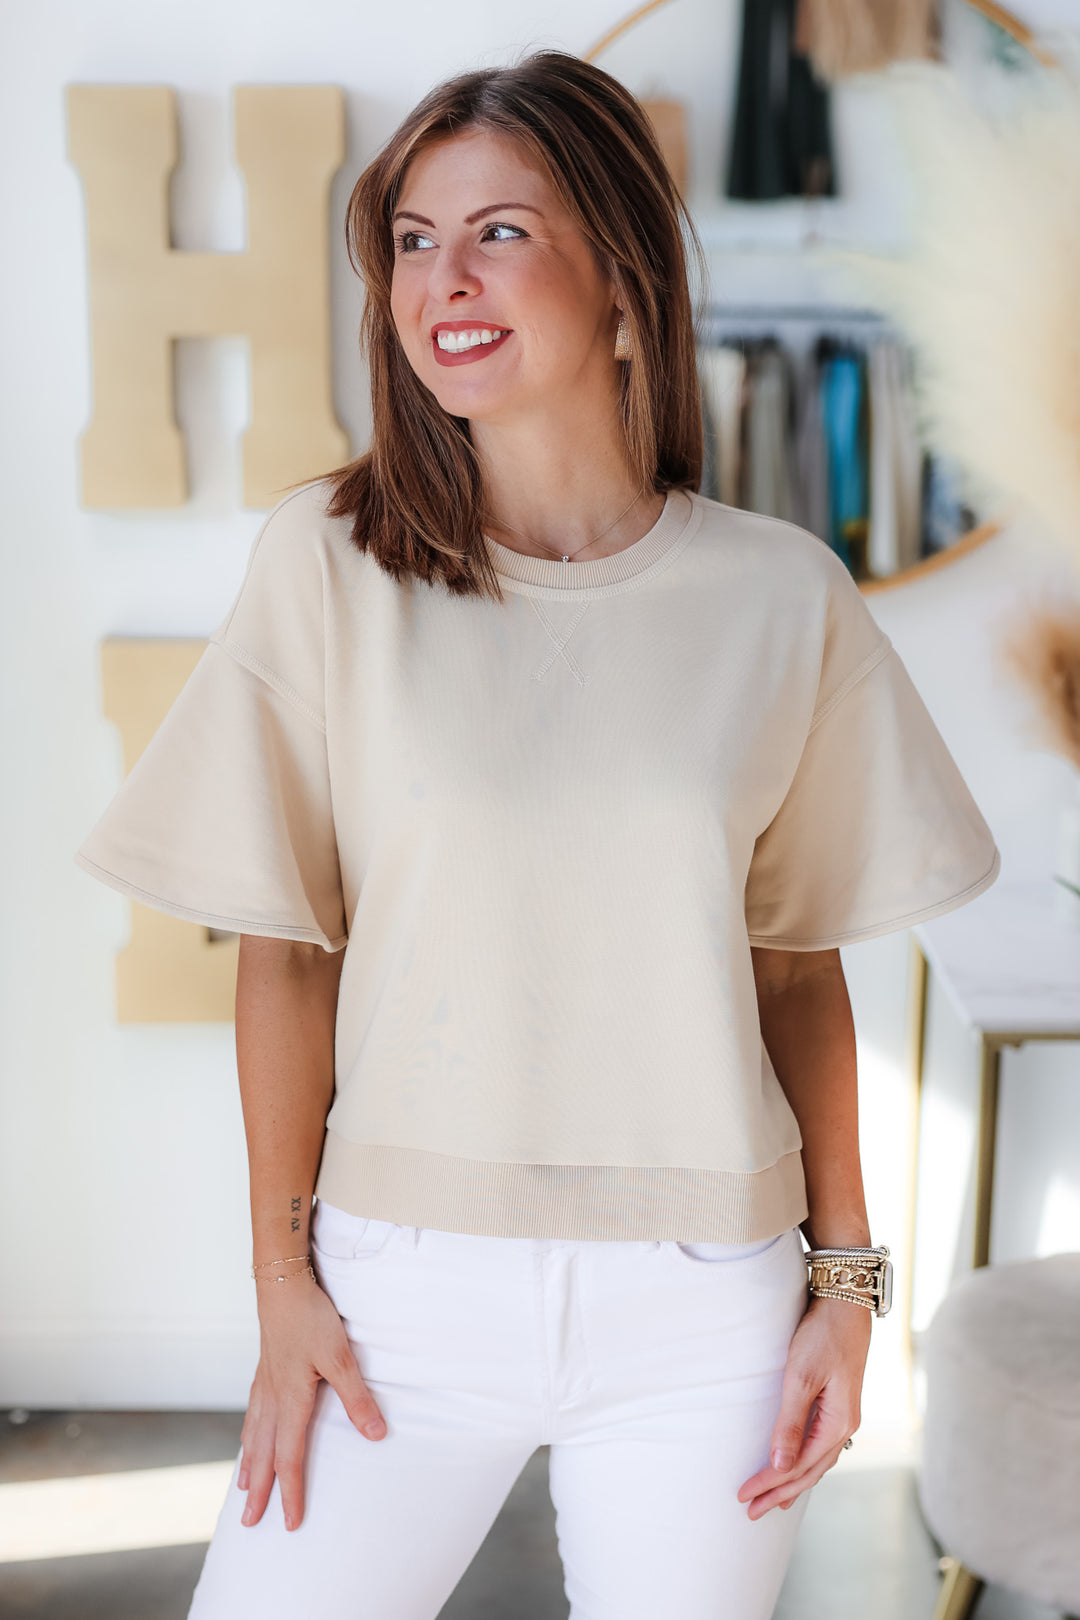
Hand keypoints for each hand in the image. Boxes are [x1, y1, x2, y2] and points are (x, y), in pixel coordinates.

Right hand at [237, 1274, 386, 1531]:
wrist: (281, 1283)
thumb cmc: (310, 1318)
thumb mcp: (341, 1357)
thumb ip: (356, 1398)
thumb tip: (376, 1435)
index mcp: (290, 1400)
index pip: (290, 1458)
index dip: (291, 1492)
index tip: (290, 1523)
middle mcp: (272, 1397)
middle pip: (264, 1454)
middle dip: (260, 1491)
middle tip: (249, 1523)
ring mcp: (265, 1382)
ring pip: (254, 1434)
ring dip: (250, 1464)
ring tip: (244, 1488)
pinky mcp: (264, 1366)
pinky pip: (253, 1411)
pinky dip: (249, 1432)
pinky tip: (248, 1436)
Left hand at [736, 1295, 870, 1518]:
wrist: (846, 1305)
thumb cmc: (822, 1336)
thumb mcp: (801, 1377)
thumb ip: (790, 1422)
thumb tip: (780, 1464)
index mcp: (839, 1423)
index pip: (799, 1466)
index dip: (770, 1483)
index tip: (744, 1496)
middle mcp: (846, 1426)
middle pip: (810, 1471)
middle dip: (780, 1492)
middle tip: (751, 1511)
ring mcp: (844, 1416)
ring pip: (817, 1462)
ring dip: (793, 1482)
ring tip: (773, 1501)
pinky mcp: (839, 1405)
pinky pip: (820, 1446)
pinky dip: (805, 1463)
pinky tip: (795, 1466)